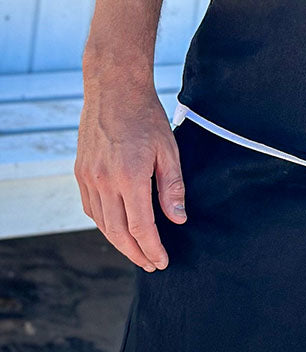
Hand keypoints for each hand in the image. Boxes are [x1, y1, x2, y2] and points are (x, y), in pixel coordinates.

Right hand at [74, 86, 186, 271]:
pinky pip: (90, 207)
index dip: (152, 249)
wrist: (115, 88)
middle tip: (151, 263)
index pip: (141, 227)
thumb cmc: (146, 116)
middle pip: (118, 232)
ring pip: (102, 223)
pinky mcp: (80, 171)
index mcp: (130, 176)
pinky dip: (104, 223)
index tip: (162, 261)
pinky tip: (117, 226)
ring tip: (137, 250)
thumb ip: (172, 186)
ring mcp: (89, 176)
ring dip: (119, 242)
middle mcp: (105, 180)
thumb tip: (178, 219)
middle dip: (136, 253)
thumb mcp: (168, 149)